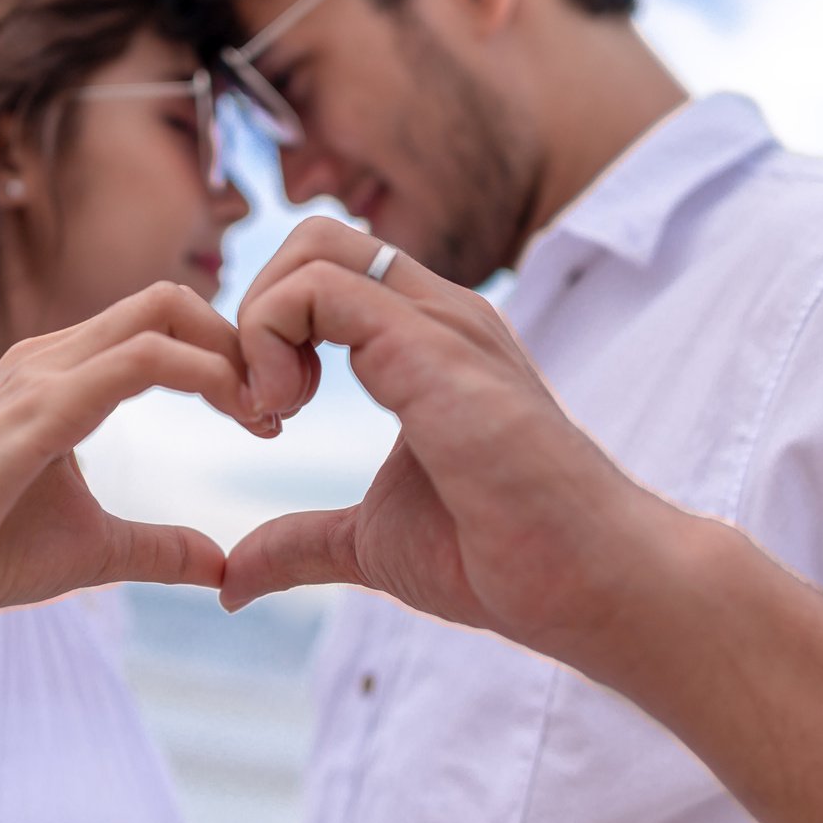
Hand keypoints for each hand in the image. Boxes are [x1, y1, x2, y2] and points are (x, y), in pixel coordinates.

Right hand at [0, 282, 275, 634]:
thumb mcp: (92, 549)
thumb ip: (157, 547)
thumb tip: (222, 564)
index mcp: (61, 374)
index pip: (163, 324)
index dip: (229, 355)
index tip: (272, 415)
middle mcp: (51, 356)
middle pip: (172, 302)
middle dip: (243, 341)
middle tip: (286, 406)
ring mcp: (42, 373)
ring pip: (163, 315)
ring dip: (235, 355)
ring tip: (273, 415)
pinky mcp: (39, 407)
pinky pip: (142, 361)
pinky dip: (208, 376)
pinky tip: (243, 415)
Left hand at [226, 219, 686, 668]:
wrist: (589, 583)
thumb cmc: (502, 559)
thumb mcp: (371, 543)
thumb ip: (302, 543)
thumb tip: (233, 581)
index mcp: (426, 341)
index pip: (325, 273)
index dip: (267, 331)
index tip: (264, 417)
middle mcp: (436, 314)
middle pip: (313, 239)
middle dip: (254, 308)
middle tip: (257, 403)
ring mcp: (440, 322)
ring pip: (312, 246)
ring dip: (257, 323)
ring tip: (270, 410)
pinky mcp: (432, 347)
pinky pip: (318, 289)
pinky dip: (268, 337)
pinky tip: (282, 414)